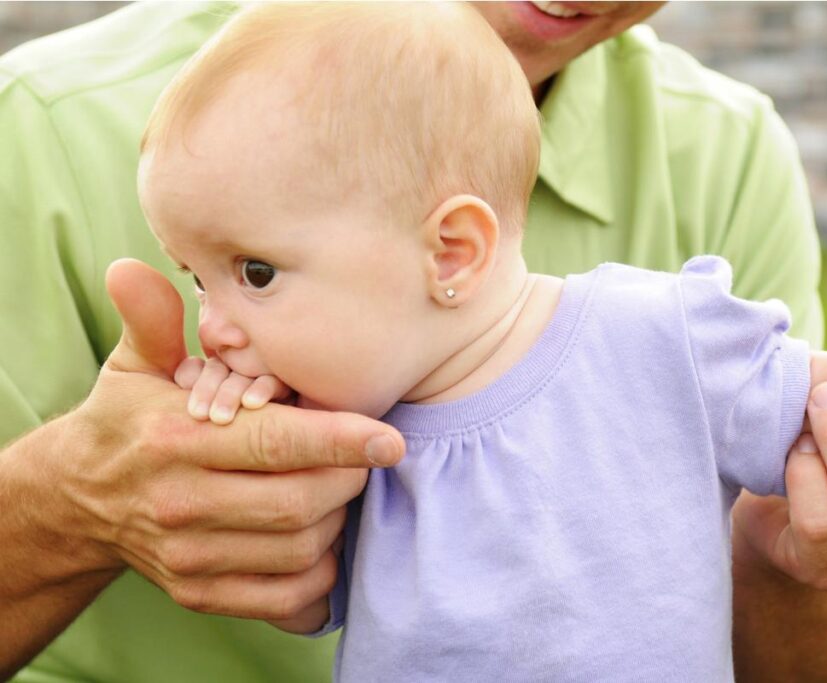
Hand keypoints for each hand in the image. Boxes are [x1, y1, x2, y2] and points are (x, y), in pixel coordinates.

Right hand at [58, 259, 403, 619]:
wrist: (81, 499)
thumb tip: (132, 267)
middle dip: (348, 478)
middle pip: (299, 502)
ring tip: (339, 488)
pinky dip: (320, 577)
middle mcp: (181, 503)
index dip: (340, 440)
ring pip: (300, 550)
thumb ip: (152, 320)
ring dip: (338, 522)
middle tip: (364, 454)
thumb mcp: (136, 365)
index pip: (274, 443)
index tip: (390, 439)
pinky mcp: (199, 592)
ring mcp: (189, 556)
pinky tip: (325, 541)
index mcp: (177, 440)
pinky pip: (284, 599)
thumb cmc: (128, 420)